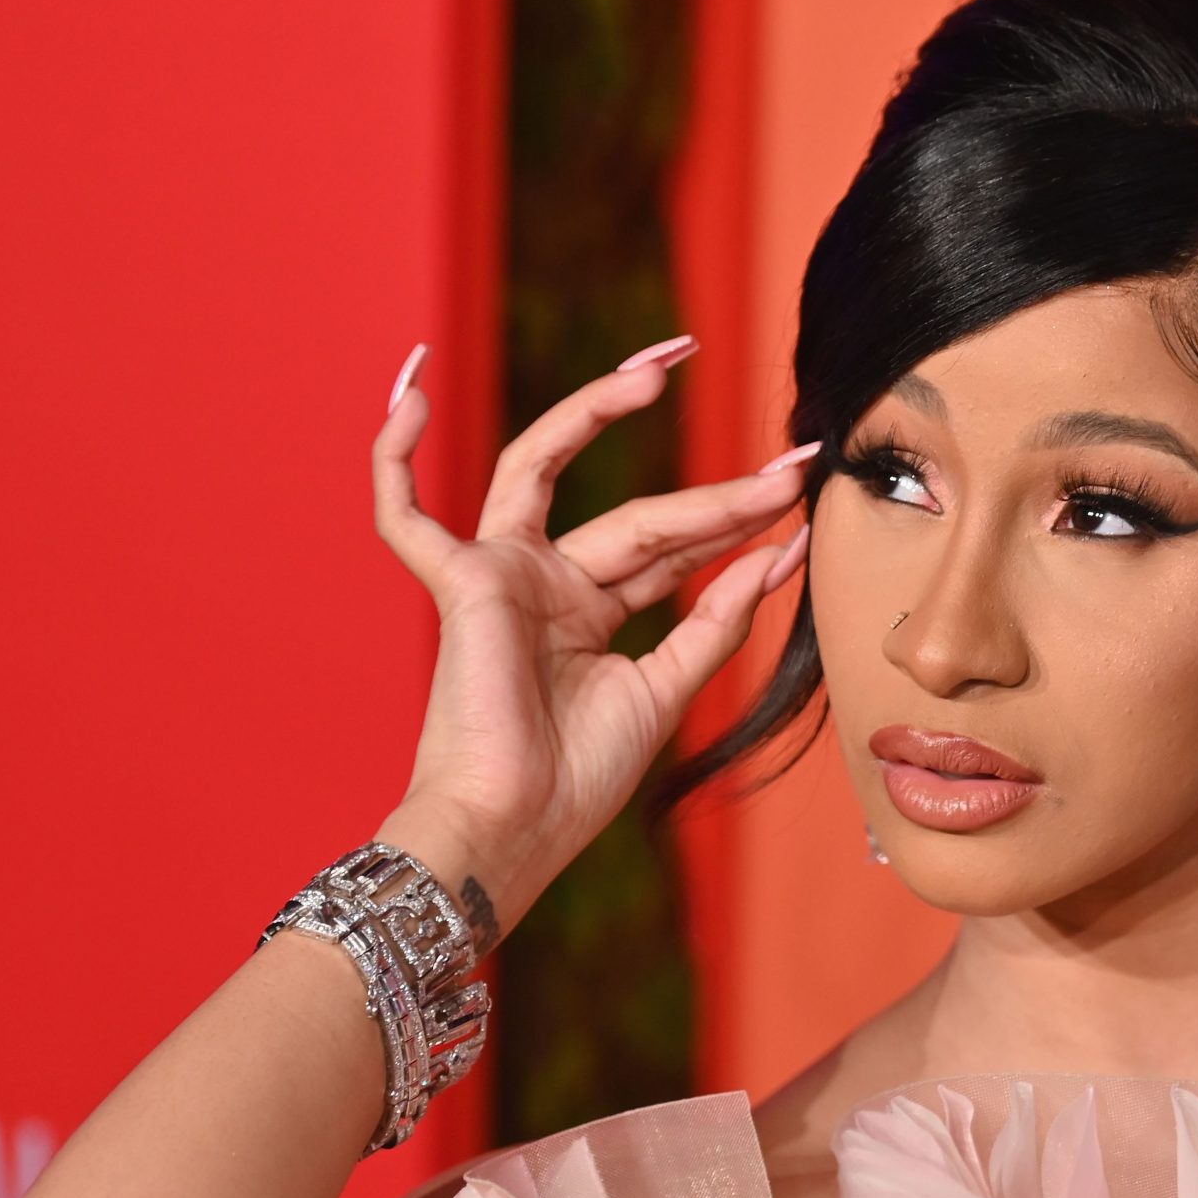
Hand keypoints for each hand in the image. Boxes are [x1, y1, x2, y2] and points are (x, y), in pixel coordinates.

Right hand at [366, 340, 815, 942]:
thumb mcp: (665, 691)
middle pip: (637, 512)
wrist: (515, 829)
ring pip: (551, 470)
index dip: (738, 517)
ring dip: (596, 409)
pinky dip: (394, 452)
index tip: (803, 488)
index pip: (672, 545)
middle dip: (712, 482)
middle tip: (789, 453)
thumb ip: (715, 620)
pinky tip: (415, 388)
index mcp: (589, 611)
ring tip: (659, 367)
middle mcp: (544, 583)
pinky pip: (403, 514)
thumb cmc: (577, 781)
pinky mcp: (459, 584)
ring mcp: (498, 576)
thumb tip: (779, 554)